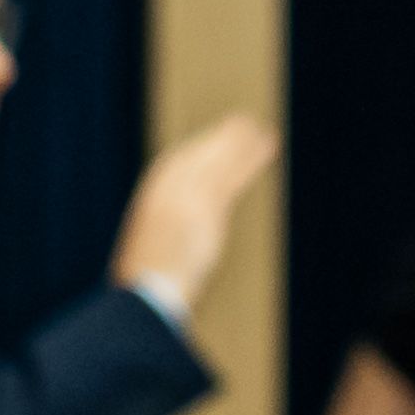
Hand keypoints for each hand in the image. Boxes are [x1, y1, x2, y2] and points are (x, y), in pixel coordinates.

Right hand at [113, 115, 276, 305]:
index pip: (172, 168)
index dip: (194, 155)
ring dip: (239, 142)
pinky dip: (251, 157)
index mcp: (150, 203)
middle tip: (241, 126)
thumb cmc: (145, 289)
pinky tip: (268, 142)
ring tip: (261, 130)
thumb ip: (160, 253)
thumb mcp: (147, 265)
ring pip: (218, 160)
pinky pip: (234, 174)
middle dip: (218, 141)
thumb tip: (166, 267)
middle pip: (196, 157)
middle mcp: (167, 192)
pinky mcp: (209, 203)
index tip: (212, 145)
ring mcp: (186, 195)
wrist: (148, 289)